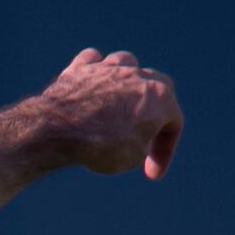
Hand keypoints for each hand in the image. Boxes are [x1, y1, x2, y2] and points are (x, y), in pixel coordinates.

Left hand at [35, 48, 183, 179]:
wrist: (61, 129)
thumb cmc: (102, 145)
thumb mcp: (134, 156)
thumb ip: (141, 140)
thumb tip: (129, 131)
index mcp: (160, 96)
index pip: (174, 123)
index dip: (164, 151)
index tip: (151, 174)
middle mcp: (138, 74)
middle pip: (156, 88)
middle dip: (153, 112)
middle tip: (143, 134)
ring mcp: (109, 67)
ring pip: (128, 64)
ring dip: (127, 83)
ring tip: (120, 104)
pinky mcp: (80, 67)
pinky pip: (93, 60)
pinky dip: (95, 71)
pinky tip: (92, 84)